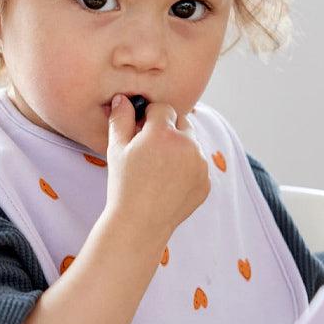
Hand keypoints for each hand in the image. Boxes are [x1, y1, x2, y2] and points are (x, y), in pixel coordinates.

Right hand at [104, 94, 210, 241]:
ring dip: (180, 149)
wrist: (140, 224)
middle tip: (151, 150)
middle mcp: (188, 145)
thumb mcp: (116, 149)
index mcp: (164, 132)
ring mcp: (201, 165)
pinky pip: (198, 166)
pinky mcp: (206, 183)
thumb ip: (121, 119)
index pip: (163, 108)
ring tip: (159, 170)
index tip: (142, 132)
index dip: (150, 118)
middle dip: (169, 130)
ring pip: (192, 144)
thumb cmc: (124, 185)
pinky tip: (169, 184)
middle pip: (182, 122)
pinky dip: (188, 170)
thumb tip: (124, 99)